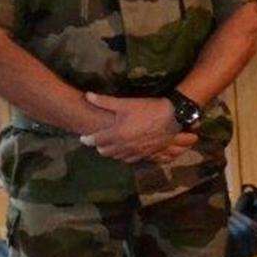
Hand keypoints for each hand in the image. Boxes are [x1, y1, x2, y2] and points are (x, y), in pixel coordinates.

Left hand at [79, 94, 196, 162]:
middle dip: (99, 146)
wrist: (173, 117)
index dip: (87, 139)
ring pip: (116, 157)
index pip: (95, 141)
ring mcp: (135, 152)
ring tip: (110, 144)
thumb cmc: (148, 109)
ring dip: (111, 151)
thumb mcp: (126, 103)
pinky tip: (125, 149)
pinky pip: (129, 159)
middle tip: (98, 139)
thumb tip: (87, 96)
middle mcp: (124, 146)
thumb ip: (105, 101)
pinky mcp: (146, 154)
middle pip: (104, 152)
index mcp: (116, 134)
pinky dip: (123, 155)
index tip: (83, 137)